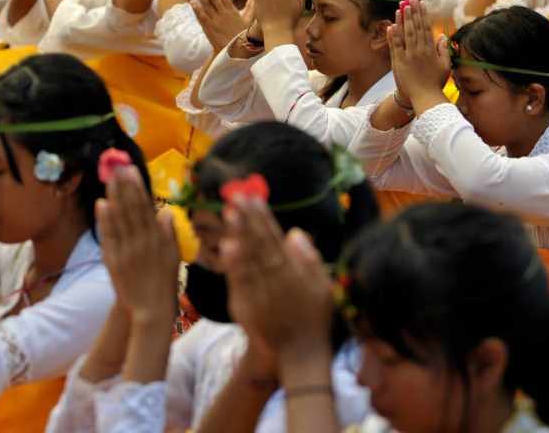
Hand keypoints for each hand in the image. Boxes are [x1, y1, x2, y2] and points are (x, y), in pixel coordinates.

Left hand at [95, 164, 177, 322]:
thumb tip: (166, 212)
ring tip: (109, 178)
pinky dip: (105, 220)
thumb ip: (168, 233)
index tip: (132, 170)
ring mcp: (126, 250)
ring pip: (119, 218)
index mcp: (157, 238)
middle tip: (118, 166)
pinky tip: (102, 204)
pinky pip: (108, 236)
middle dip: (124, 186)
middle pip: (131, 208)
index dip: (138, 188)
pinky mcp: (113, 259)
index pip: (145, 207)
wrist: (150, 309)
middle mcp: (141, 241)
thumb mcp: (173, 256)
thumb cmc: (164, 282)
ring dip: (114, 196)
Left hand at [193, 0, 246, 51]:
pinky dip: (197, 10)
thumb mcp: (250, 21)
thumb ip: (251, 7)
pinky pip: (202, 17)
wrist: (237, 53)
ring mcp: (215, 21)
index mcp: (232, 11)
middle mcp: (223, 14)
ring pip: (206, 5)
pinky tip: (193, 3)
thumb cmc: (244, 37)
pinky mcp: (209, 29)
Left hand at [221, 197, 334, 358]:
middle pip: (259, 241)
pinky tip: (227, 247)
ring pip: (249, 257)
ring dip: (239, 234)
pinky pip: (240, 281)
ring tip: (229, 213)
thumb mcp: (321, 286)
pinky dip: (234, 264)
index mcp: (293, 268)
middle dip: (247, 217)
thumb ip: (308, 259)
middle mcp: (277, 275)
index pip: (275, 236)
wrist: (299, 353)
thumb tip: (295, 232)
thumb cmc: (313, 319)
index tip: (253, 197)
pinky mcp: (248, 304)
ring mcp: (262, 289)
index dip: (263, 216)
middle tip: (236, 195)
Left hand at [388, 0, 450, 107]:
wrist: (424, 97)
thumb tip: (441, 35)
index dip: (423, 15)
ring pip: (405, 34)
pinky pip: (395, 47)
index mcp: (430, 50)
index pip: (426, 28)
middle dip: (413, 12)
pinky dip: (393, 36)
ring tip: (401, 7)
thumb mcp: (444, 66)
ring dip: (403, 20)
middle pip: (415, 28)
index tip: (421, 4)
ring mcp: (408, 56)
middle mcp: (419, 51)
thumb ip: (443, 50)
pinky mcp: (398, 63)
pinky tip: (391, 25)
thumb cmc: (435, 83)